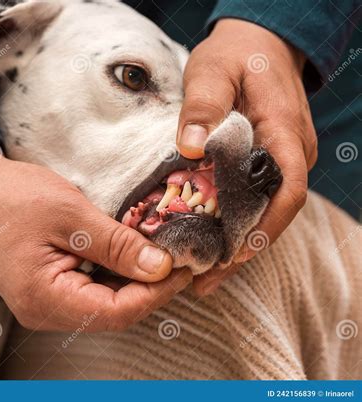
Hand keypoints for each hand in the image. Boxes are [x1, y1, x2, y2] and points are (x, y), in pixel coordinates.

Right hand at [0, 137, 191, 330]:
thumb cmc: (16, 196)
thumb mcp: (72, 214)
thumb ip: (117, 246)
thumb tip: (161, 268)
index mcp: (44, 298)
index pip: (115, 312)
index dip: (155, 293)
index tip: (183, 267)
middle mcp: (44, 311)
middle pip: (112, 313)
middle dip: (150, 288)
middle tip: (178, 259)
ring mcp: (46, 302)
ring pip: (105, 304)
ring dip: (136, 281)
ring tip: (161, 254)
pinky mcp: (50, 288)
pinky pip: (92, 291)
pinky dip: (117, 275)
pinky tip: (133, 254)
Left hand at [176, 19, 316, 294]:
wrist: (258, 42)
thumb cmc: (237, 54)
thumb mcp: (212, 71)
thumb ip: (203, 106)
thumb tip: (190, 149)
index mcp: (285, 134)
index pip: (287, 193)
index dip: (263, 230)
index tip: (232, 257)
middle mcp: (292, 152)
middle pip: (275, 213)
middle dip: (243, 249)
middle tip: (204, 279)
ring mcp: (282, 157)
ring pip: (265, 209)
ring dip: (238, 241)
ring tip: (203, 272)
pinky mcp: (268, 158)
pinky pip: (257, 196)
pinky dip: (235, 221)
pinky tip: (211, 238)